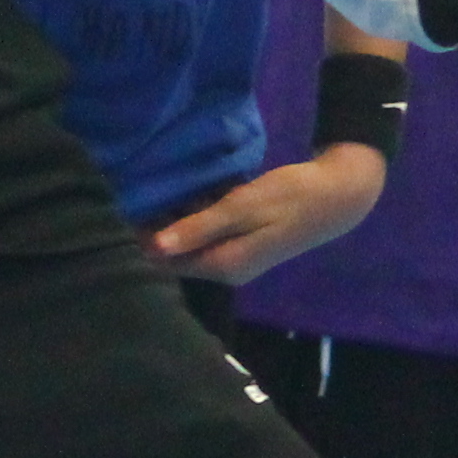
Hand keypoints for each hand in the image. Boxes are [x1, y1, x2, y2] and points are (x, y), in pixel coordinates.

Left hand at [147, 145, 388, 285]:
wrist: (340, 194)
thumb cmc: (291, 198)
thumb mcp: (242, 208)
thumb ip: (199, 227)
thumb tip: (156, 248)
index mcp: (224, 265)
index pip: (168, 262)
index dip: (141, 240)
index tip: (117, 212)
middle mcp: (227, 267)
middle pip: (178, 253)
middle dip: (154, 229)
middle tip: (129, 194)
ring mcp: (237, 255)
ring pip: (192, 240)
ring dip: (173, 220)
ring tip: (147, 189)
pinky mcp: (245, 239)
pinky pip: (208, 230)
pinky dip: (194, 214)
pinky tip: (181, 191)